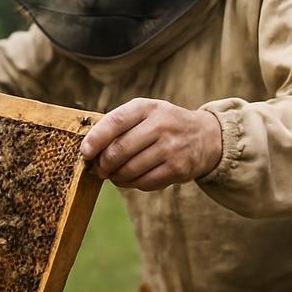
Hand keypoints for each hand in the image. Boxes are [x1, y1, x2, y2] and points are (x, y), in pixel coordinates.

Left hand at [80, 99, 222, 191]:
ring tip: (112, 175)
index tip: (85, 152)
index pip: (115, 121)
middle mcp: (161, 125)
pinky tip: (129, 180)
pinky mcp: (179, 169)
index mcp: (147, 107)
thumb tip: (89, 148)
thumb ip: (119, 124)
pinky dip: (132, 184)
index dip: (96, 139)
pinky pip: (145, 182)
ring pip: (131, 169)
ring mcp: (171, 148)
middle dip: (103, 163)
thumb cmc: (163, 124)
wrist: (206, 136)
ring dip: (116, 177)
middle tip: (99, 169)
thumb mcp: (145, 112)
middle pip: (120, 150)